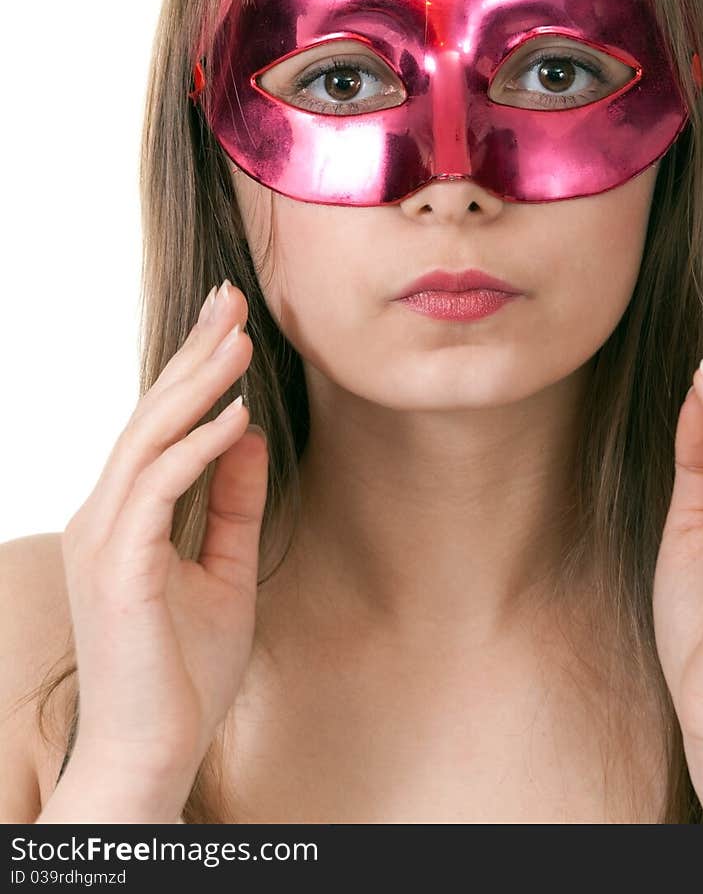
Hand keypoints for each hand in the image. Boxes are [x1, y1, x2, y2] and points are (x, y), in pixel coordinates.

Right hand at [60, 280, 267, 790]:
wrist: (153, 757)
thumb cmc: (183, 674)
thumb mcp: (224, 570)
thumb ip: (231, 502)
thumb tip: (247, 430)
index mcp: (122, 516)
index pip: (156, 424)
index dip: (191, 368)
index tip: (229, 319)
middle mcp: (102, 517)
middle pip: (148, 415)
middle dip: (194, 353)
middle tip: (233, 298)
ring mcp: (104, 541)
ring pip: (149, 440)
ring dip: (198, 386)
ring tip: (241, 340)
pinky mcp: (118, 570)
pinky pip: (158, 490)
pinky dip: (198, 449)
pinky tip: (235, 416)